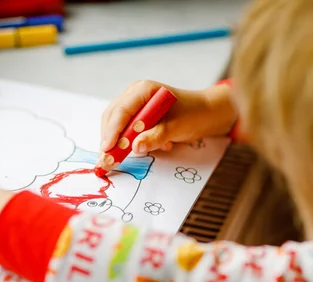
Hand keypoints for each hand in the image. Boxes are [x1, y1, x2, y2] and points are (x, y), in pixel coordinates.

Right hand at [101, 80, 236, 152]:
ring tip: (121, 157)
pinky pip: (126, 129)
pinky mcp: (137, 115)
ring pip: (117, 125)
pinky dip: (131, 141)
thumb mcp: (176, 127)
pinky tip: (152, 146)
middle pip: (112, 117)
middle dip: (110, 139)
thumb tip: (135, 147)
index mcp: (143, 90)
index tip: (107, 149)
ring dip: (119, 142)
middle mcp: (135, 94)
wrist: (206, 113)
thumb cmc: (193, 115)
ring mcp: (135, 104)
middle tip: (107, 160)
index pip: (121, 111)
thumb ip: (155, 137)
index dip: (112, 131)